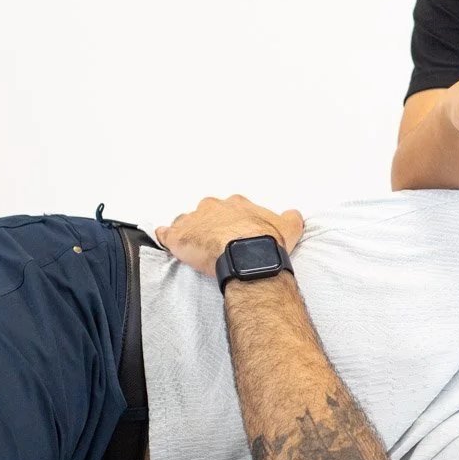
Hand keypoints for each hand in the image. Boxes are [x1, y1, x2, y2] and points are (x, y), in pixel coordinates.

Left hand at [155, 194, 304, 279]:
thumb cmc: (266, 242)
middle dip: (209, 224)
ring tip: (194, 247)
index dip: (233, 221)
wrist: (247, 256)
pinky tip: (165, 241)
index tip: (235, 233)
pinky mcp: (178, 237)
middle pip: (207, 212)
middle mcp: (213, 207)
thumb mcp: (289, 226)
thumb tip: (293, 214)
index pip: (231, 208)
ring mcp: (194, 220)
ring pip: (186, 222)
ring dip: (189, 232)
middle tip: (216, 241)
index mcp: (237, 204)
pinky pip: (166, 234)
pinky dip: (165, 237)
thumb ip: (290, 218)